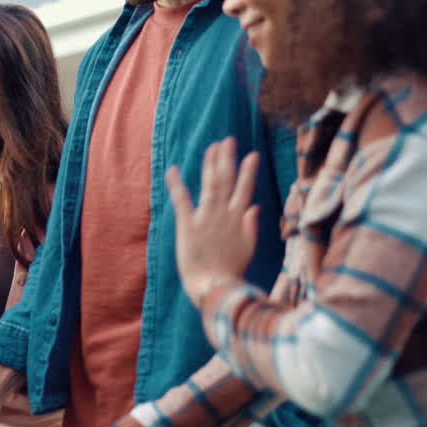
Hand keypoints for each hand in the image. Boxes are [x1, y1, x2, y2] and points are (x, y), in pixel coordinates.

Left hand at [166, 137, 258, 305]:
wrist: (215, 286)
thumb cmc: (231, 271)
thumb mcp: (248, 248)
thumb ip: (251, 226)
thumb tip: (254, 207)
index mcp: (240, 219)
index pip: (245, 189)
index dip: (248, 171)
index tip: (251, 155)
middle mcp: (224, 213)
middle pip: (226, 180)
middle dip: (227, 158)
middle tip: (227, 140)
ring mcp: (206, 217)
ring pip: (210, 183)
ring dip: (210, 164)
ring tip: (212, 147)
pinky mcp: (188, 224)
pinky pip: (182, 199)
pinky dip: (177, 183)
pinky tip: (172, 169)